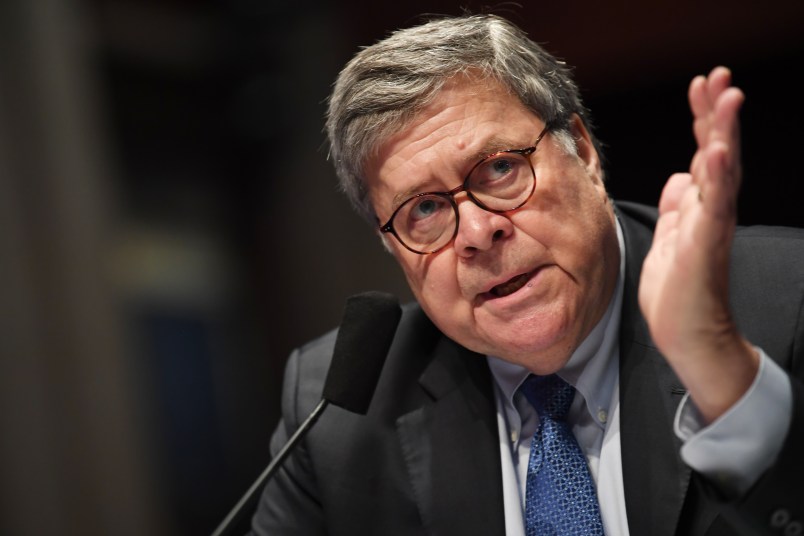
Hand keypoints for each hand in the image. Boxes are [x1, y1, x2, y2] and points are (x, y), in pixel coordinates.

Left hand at [638, 67, 757, 422]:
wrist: (685, 333)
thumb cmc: (677, 289)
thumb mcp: (669, 237)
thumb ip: (678, 206)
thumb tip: (681, 178)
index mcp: (700, 205)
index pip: (703, 152)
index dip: (704, 119)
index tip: (700, 86)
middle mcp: (711, 209)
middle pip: (718, 151)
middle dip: (717, 113)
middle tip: (718, 76)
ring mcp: (711, 225)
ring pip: (723, 171)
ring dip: (724, 133)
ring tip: (727, 97)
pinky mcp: (704, 245)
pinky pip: (714, 207)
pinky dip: (715, 178)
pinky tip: (714, 151)